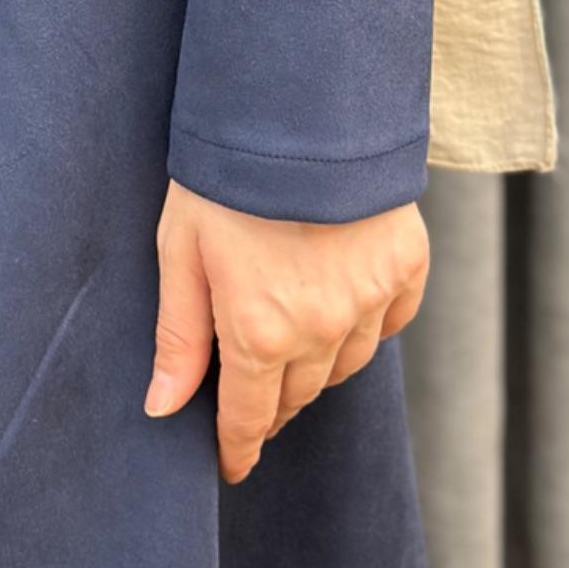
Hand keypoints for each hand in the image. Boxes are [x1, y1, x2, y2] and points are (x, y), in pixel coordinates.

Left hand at [146, 179, 428, 481]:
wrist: (301, 104)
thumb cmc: (226, 172)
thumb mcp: (180, 247)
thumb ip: (177, 333)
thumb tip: (162, 406)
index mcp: (259, 330)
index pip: (250, 416)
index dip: (237, 446)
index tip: (232, 463)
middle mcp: (321, 328)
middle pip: (297, 394)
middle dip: (270, 398)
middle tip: (248, 386)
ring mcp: (369, 299)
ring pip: (343, 365)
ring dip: (314, 364)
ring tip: (290, 338)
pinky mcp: (406, 265)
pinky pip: (388, 322)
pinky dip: (366, 325)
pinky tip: (343, 306)